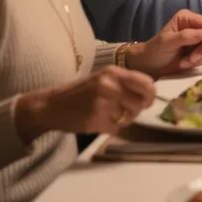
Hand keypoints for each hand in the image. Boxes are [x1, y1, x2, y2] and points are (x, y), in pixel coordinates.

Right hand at [14, 66, 156, 142]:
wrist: (50, 105)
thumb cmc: (80, 92)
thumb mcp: (102, 78)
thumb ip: (124, 82)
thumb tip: (149, 92)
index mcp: (113, 72)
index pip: (146, 83)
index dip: (151, 94)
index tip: (147, 101)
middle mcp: (109, 85)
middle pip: (141, 103)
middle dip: (137, 110)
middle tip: (127, 111)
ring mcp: (102, 103)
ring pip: (130, 117)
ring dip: (123, 119)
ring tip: (110, 115)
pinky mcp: (95, 120)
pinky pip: (116, 128)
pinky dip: (111, 128)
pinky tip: (100, 122)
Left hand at [127, 9, 201, 77]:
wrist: (150, 65)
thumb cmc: (155, 51)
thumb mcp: (166, 43)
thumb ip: (184, 36)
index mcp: (187, 18)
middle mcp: (195, 25)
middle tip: (190, 60)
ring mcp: (199, 37)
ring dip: (201, 57)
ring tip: (185, 62)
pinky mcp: (200, 48)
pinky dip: (201, 61)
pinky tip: (188, 63)